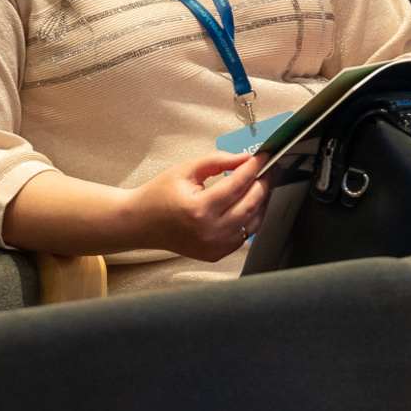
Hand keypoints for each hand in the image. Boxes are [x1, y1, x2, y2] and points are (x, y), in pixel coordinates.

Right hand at [129, 150, 269, 262]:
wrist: (140, 223)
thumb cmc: (158, 196)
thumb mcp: (185, 170)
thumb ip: (216, 161)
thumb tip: (244, 159)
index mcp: (200, 209)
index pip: (237, 184)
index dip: (254, 167)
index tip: (263, 156)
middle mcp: (210, 231)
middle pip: (251, 203)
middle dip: (264, 182)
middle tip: (269, 168)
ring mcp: (215, 246)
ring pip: (253, 221)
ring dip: (261, 200)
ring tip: (262, 183)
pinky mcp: (217, 253)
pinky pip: (245, 235)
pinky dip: (251, 217)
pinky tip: (250, 203)